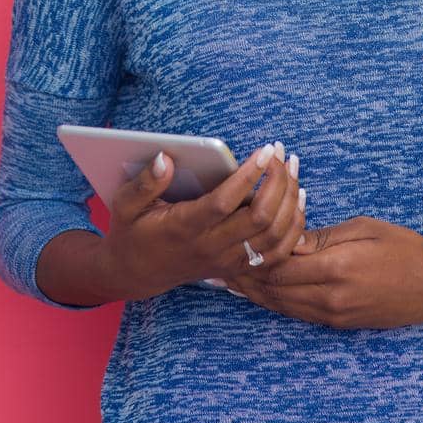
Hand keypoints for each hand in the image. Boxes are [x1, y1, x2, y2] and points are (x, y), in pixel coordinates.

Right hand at [103, 141, 306, 300]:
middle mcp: (210, 247)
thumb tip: (165, 156)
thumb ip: (146, 181)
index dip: (249, 176)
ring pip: (274, 236)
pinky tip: (297, 197)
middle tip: (282, 152)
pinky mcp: (237, 267)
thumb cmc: (132, 231)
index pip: (225, 203)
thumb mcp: (125, 204)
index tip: (266, 150)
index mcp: (185, 228)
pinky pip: (277, 253)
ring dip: (290, 200)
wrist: (136, 273)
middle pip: (259, 219)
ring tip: (293, 166)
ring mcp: (227, 260)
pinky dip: (293, 227)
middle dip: (277, 181)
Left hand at [224, 215, 422, 328]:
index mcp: (335, 268)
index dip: (252, 255)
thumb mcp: (361, 228)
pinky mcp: (339, 324)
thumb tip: (286, 240)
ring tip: (231, 283)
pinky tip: (263, 294)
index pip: (279, 264)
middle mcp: (329, 298)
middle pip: (275, 291)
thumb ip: (320, 237)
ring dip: (256, 295)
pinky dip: (276, 303)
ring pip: (283, 306)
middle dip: (245, 279)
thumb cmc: (402, 247)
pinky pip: (298, 314)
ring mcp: (334, 315)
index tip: (232, 242)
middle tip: (218, 268)